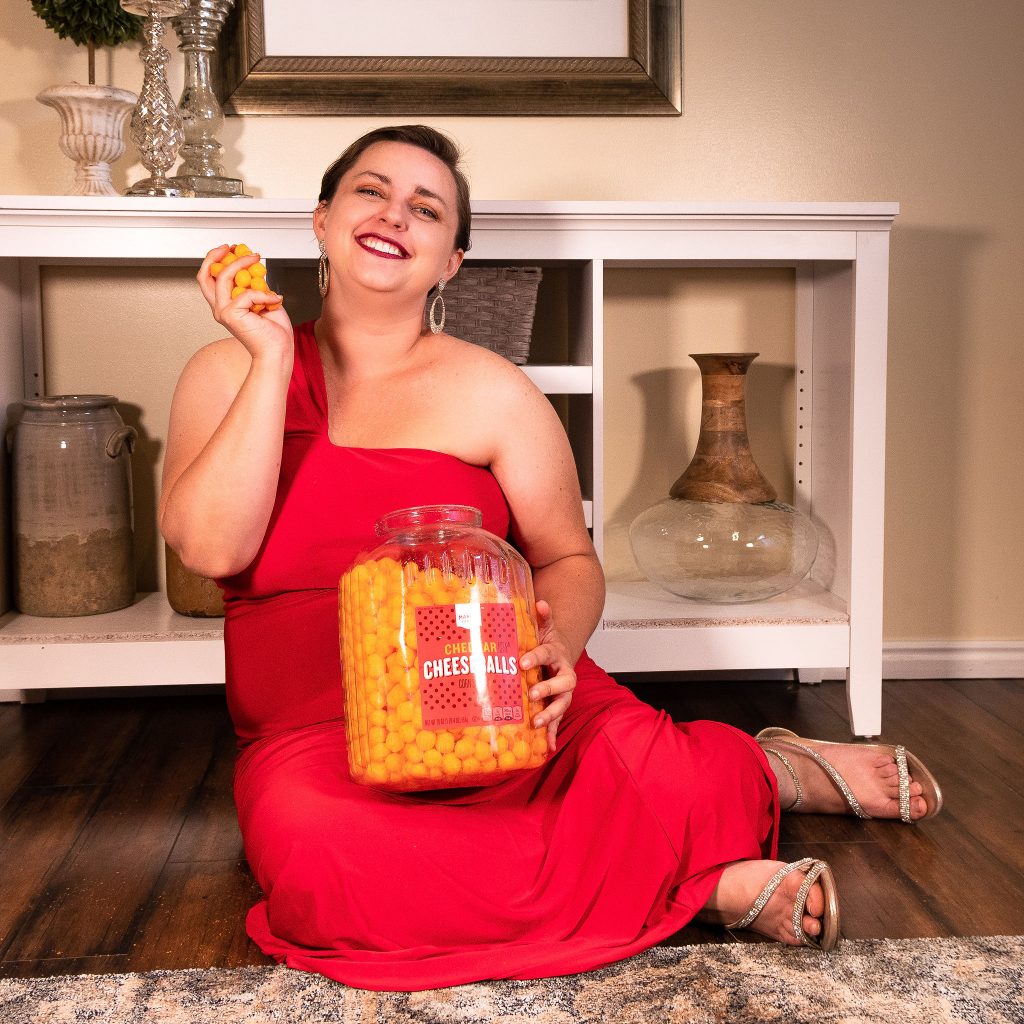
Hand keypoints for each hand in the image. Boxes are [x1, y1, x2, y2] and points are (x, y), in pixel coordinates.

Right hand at [197, 244, 291, 359]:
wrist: (277, 352)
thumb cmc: (273, 333)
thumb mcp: (264, 301)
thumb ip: (256, 286)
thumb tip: (256, 269)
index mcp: (226, 305)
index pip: (210, 278)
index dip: (217, 260)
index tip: (232, 250)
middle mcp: (220, 308)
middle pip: (205, 275)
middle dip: (217, 255)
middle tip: (234, 247)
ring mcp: (223, 312)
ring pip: (224, 277)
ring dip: (241, 263)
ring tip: (256, 259)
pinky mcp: (231, 315)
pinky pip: (246, 293)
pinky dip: (263, 293)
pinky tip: (274, 299)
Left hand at [519, 599, 575, 752]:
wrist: (561, 657)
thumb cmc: (547, 644)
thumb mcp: (545, 628)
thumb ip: (542, 617)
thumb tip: (540, 602)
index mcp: (557, 654)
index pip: (547, 654)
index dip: (536, 657)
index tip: (522, 662)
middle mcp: (564, 674)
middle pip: (563, 683)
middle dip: (548, 689)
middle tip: (532, 694)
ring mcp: (563, 692)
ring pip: (562, 704)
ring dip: (551, 714)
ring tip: (536, 722)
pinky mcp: (558, 706)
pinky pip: (557, 722)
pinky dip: (552, 734)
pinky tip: (546, 747)